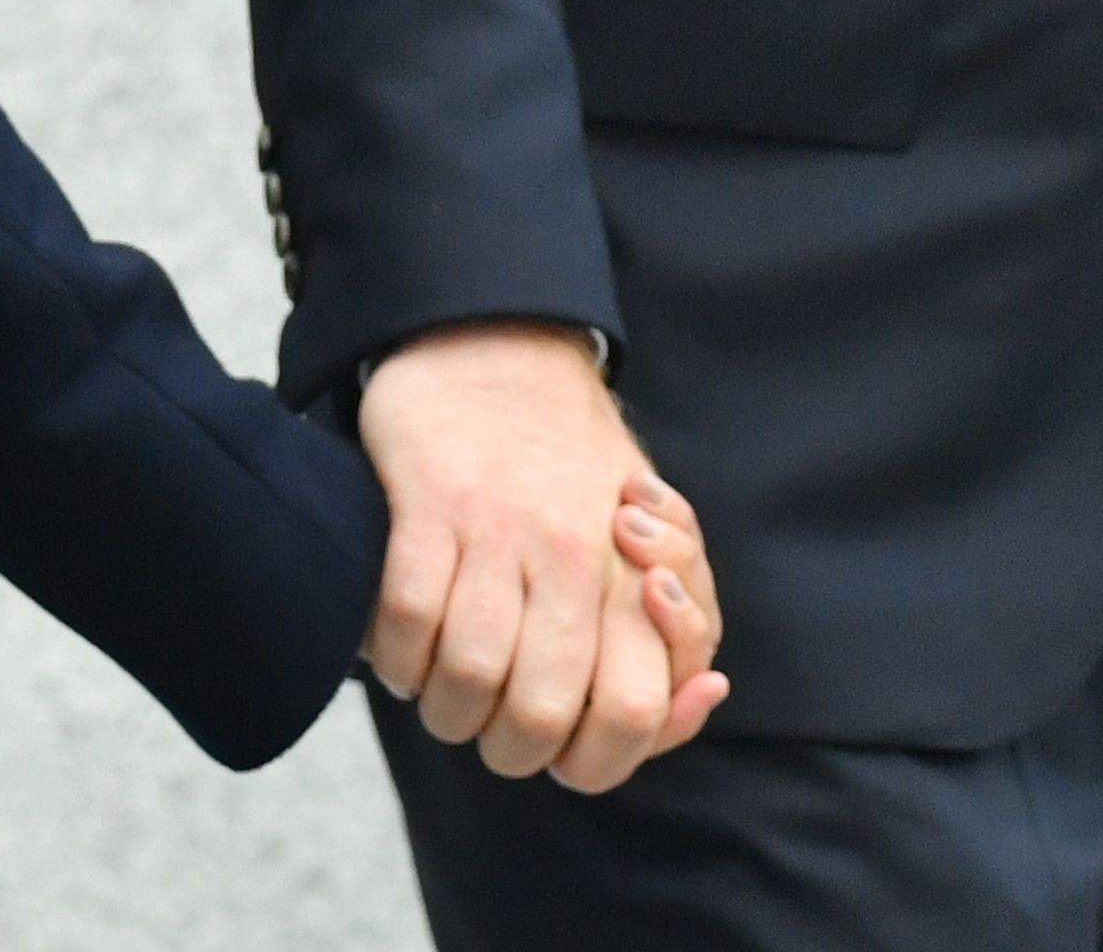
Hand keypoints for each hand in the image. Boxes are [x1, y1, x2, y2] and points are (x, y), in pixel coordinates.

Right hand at [356, 321, 731, 791]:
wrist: (500, 342)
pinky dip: (396, 659)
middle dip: (507, 750)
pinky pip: (407, 617)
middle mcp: (574, 554)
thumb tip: (705, 693)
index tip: (566, 745)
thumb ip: (686, 626)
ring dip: (445, 712)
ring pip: (469, 676)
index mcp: (636, 570)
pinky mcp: (430, 500)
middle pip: (540, 714)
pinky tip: (402, 655)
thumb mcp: (659, 535)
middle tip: (493, 733)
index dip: (596, 760)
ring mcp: (500, 526)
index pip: (634, 713)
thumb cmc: (580, 464)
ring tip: (442, 699)